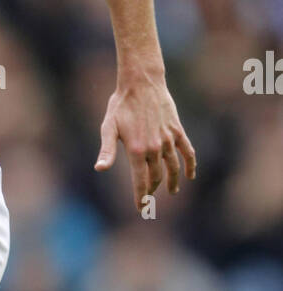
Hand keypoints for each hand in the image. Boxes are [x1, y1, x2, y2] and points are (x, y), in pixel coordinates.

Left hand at [95, 77, 196, 210]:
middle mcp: (154, 148)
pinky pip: (187, 151)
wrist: (141, 83)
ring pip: (173, 167)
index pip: (140, 181)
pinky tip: (190, 175)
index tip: (141, 208)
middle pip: (156, 176)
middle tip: (149, 198)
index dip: (141, 196)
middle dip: (152, 189)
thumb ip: (107, 150)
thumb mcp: (108, 127)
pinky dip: (190, 164)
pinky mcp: (177, 131)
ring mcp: (167, 140)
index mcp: (136, 150)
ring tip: (172, 191)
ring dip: (172, 181)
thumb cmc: (121, 105)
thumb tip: (100, 168)